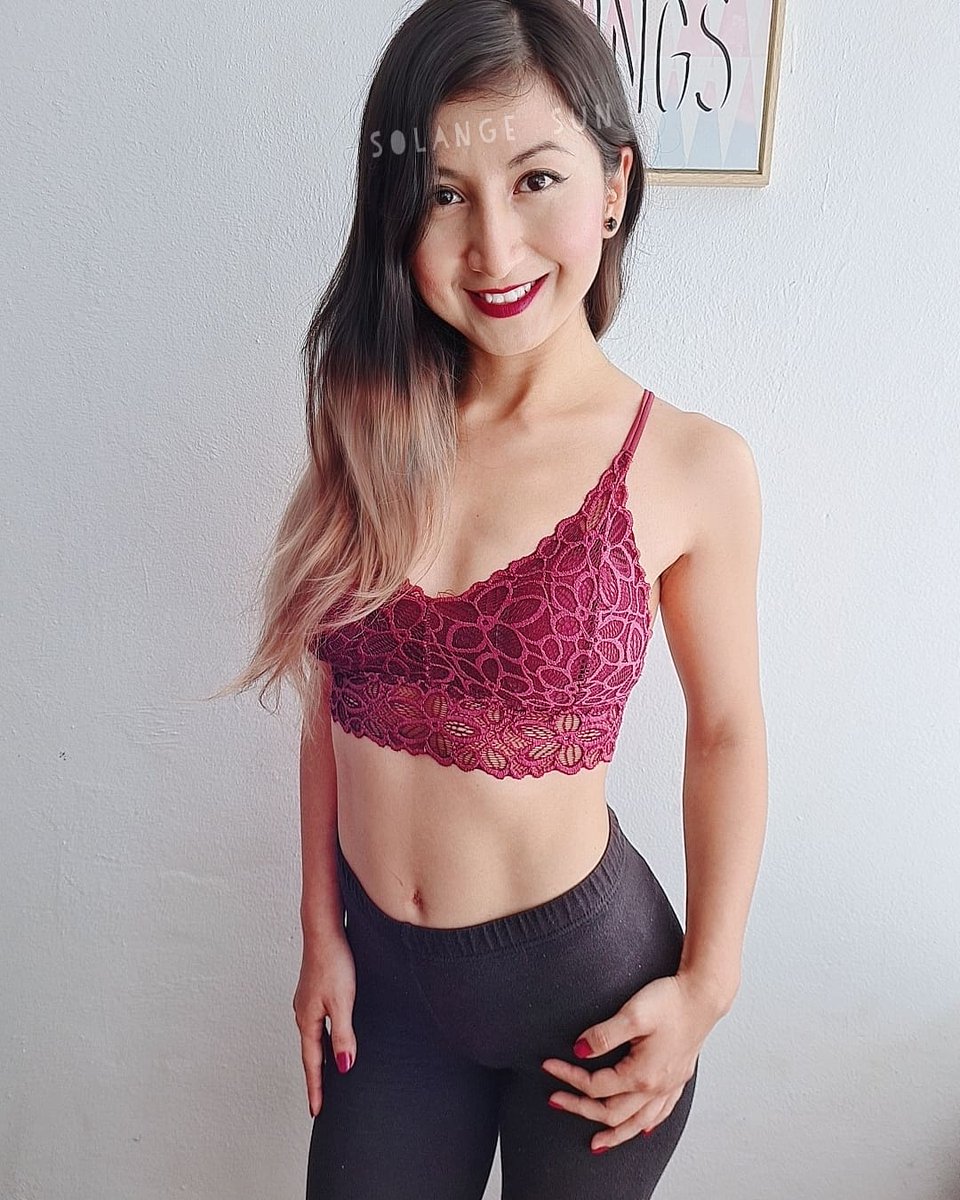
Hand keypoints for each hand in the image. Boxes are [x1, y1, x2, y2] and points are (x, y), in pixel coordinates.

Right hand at [293, 931, 358, 1117]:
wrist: (324, 929)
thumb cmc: (334, 962)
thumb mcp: (342, 1002)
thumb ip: (343, 1035)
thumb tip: (343, 1067)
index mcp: (307, 1020)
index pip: (312, 1062)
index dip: (315, 1087)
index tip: (315, 1112)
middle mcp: (303, 1012)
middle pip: (310, 1051)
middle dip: (315, 1076)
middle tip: (320, 1100)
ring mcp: (307, 1000)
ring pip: (314, 1035)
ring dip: (319, 1055)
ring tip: (327, 1073)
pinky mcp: (315, 989)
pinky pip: (318, 1021)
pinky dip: (324, 1035)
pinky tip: (332, 1034)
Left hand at [540, 973, 722, 1153]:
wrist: (703, 995)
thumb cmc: (671, 1001)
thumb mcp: (632, 1014)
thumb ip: (604, 1035)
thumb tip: (579, 1051)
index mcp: (642, 1074)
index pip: (596, 1085)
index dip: (569, 1077)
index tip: (548, 1066)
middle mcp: (657, 1087)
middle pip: (612, 1111)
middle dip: (581, 1109)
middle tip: (556, 1101)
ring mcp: (670, 1085)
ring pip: (638, 1122)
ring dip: (615, 1134)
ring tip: (597, 1144)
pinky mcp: (678, 1078)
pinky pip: (661, 1113)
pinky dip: (646, 1125)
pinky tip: (643, 1130)